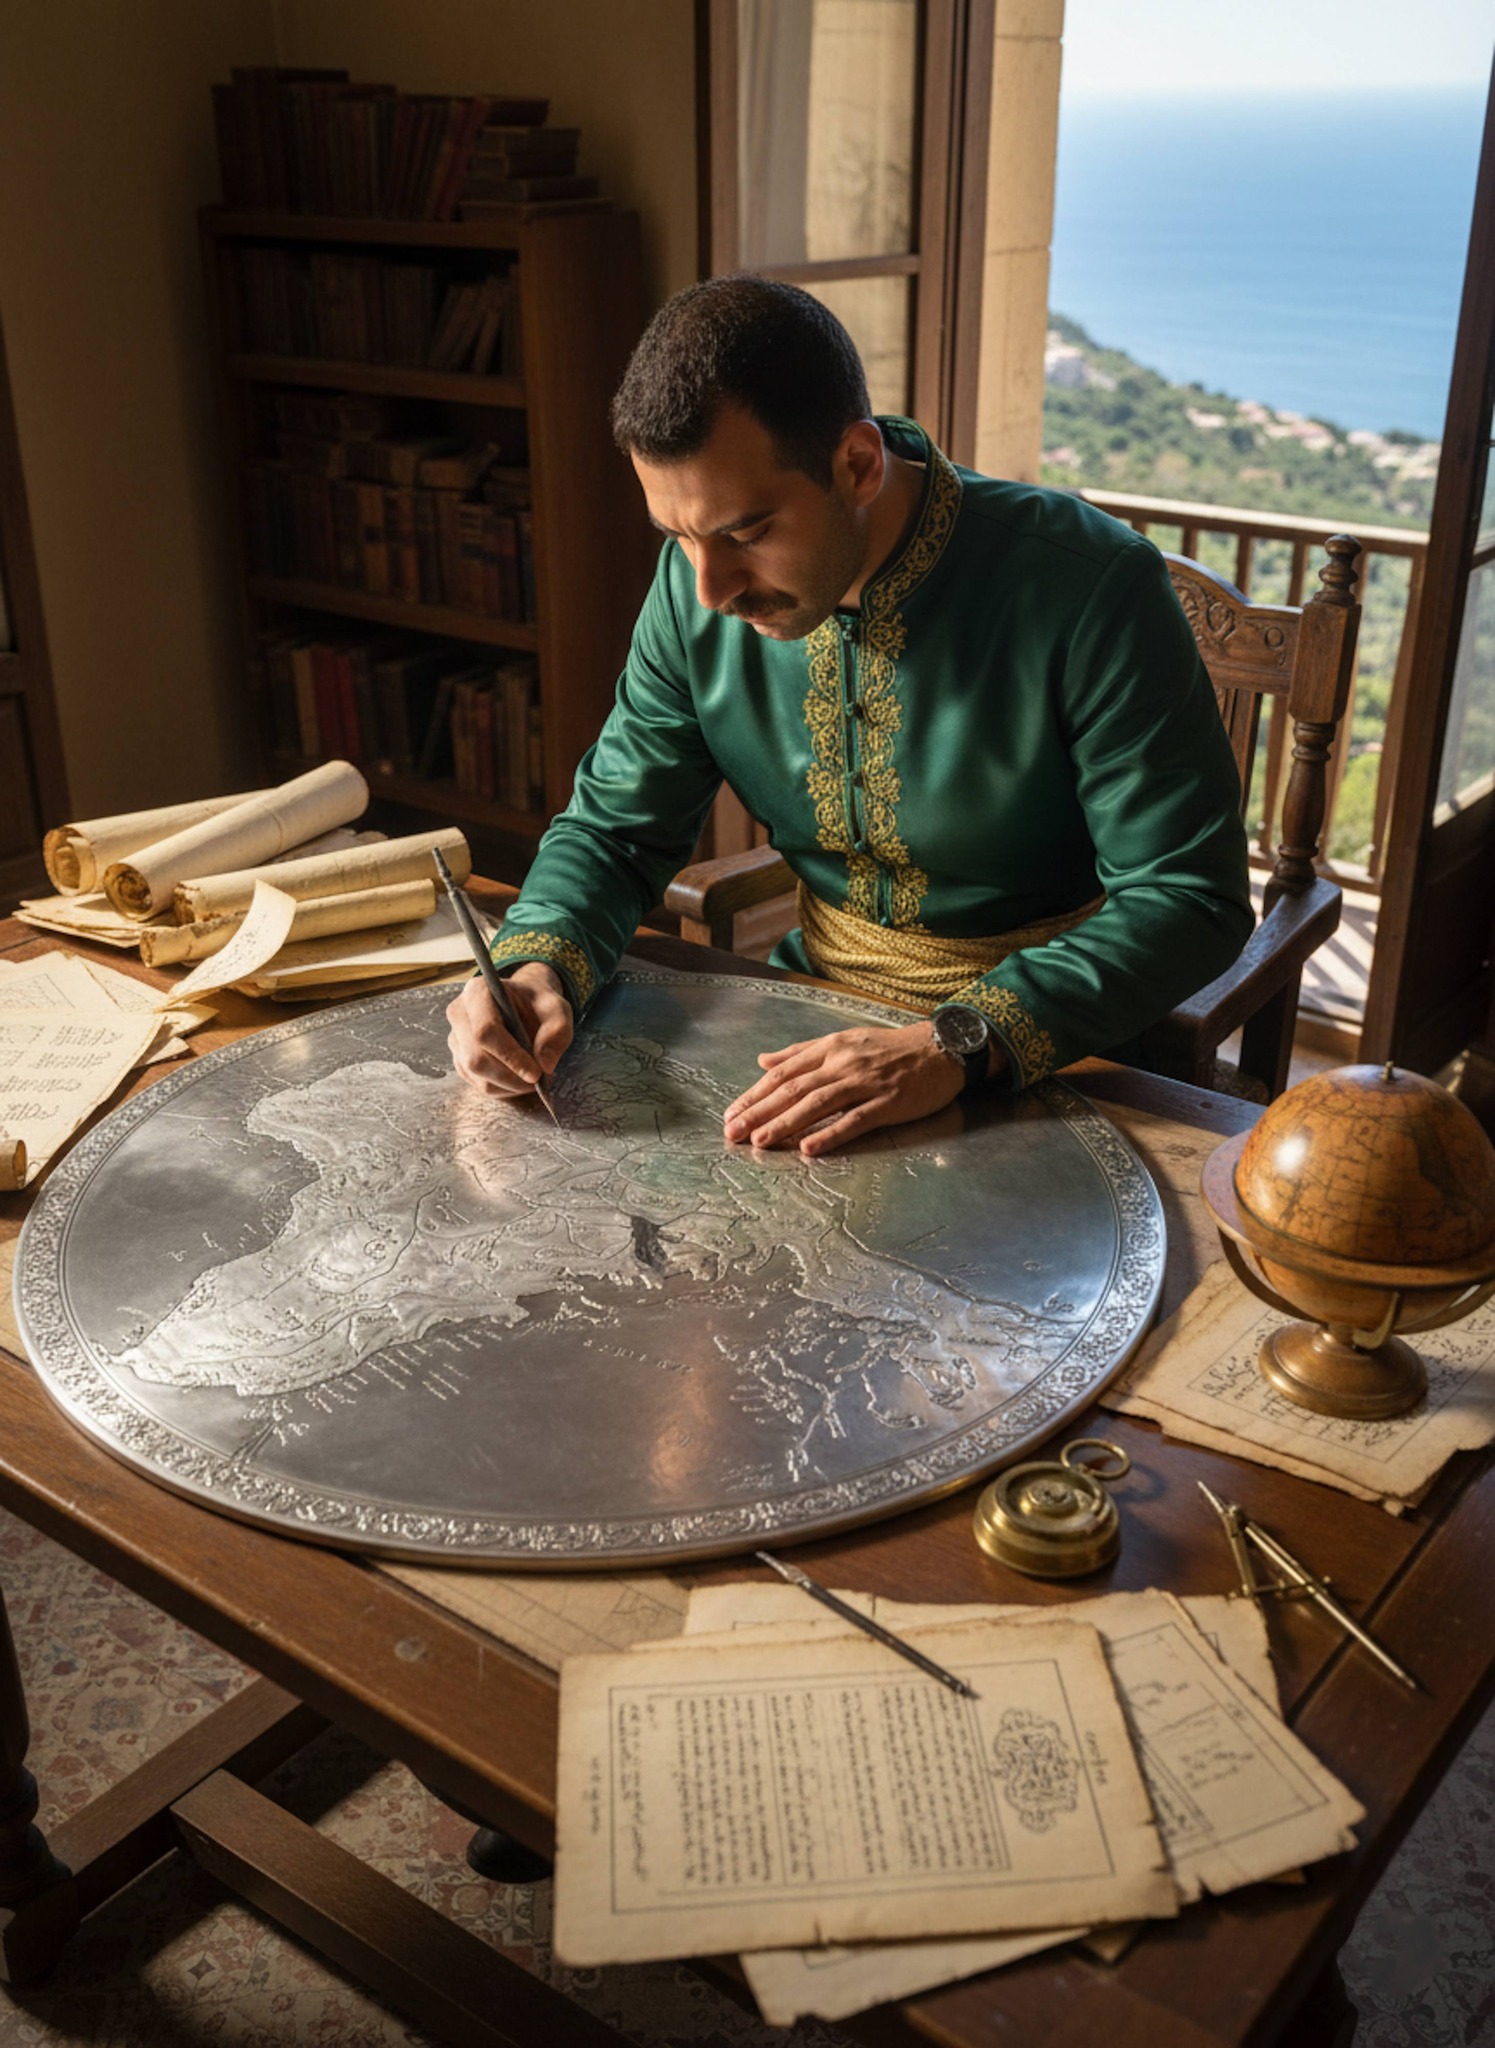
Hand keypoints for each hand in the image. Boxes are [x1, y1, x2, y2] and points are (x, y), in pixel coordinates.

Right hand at [447, 962, 572, 1096]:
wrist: (525, 1004)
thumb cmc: (538, 1004)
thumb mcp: (557, 1009)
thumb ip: (557, 1031)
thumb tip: (545, 1065)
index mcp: (477, 991)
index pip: (486, 1030)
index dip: (510, 1056)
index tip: (536, 1073)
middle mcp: (459, 1013)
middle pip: (476, 1057)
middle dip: (510, 1076)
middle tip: (538, 1080)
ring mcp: (456, 1038)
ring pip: (475, 1074)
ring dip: (508, 1085)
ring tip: (533, 1079)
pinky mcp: (459, 1058)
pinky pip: (477, 1083)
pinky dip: (503, 1088)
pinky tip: (520, 1079)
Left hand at [723, 1020, 996, 1156]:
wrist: (942, 1048)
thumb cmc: (890, 1048)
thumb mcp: (843, 1041)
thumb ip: (802, 1053)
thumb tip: (763, 1061)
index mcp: (830, 1048)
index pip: (784, 1073)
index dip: (755, 1094)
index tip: (732, 1113)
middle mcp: (843, 1063)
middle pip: (794, 1089)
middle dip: (760, 1112)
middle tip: (733, 1132)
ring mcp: (866, 1083)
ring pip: (818, 1104)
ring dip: (786, 1123)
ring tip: (760, 1141)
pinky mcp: (888, 1103)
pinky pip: (856, 1120)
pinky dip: (831, 1134)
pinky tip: (809, 1148)